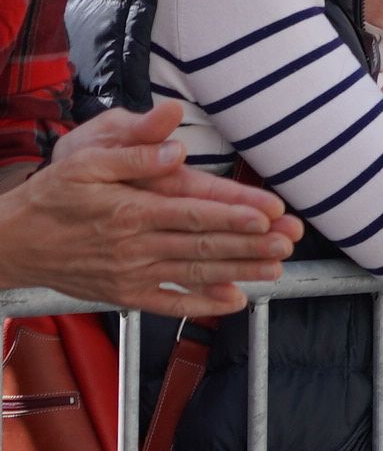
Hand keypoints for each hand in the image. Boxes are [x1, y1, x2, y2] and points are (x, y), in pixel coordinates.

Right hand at [0, 102, 299, 315]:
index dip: (232, 214)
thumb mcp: (85, 161)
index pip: (192, 212)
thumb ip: (134, 155)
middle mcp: (135, 246)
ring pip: (194, 273)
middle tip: (288, 242)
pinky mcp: (125, 293)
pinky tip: (235, 301)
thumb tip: (176, 147)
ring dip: (238, 271)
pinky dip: (203, 304)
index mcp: (130, 210)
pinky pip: (170, 302)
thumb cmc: (53, 195)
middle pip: (202, 245)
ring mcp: (131, 274)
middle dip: (249, 245)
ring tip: (277, 268)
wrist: (14, 241)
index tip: (268, 214)